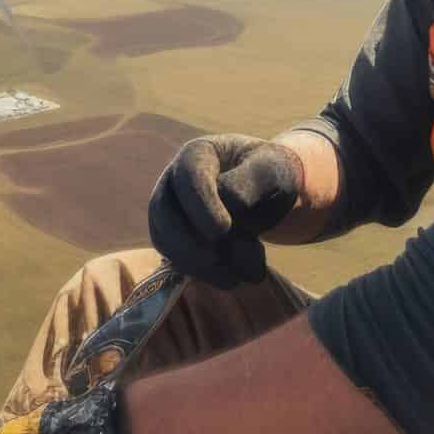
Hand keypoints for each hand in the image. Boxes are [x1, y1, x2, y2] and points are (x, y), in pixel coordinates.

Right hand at [146, 133, 303, 287]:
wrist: (269, 189)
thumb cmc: (270, 172)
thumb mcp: (271, 169)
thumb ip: (248, 185)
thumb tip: (227, 218)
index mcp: (197, 154)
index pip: (189, 179)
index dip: (202, 207)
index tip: (223, 231)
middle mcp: (175, 180)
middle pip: (163, 212)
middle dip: (187, 243)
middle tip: (215, 261)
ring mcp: (171, 210)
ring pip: (165, 240)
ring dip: (195, 265)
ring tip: (233, 279)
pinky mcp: (176, 238)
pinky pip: (176, 259)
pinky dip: (202, 274)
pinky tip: (232, 278)